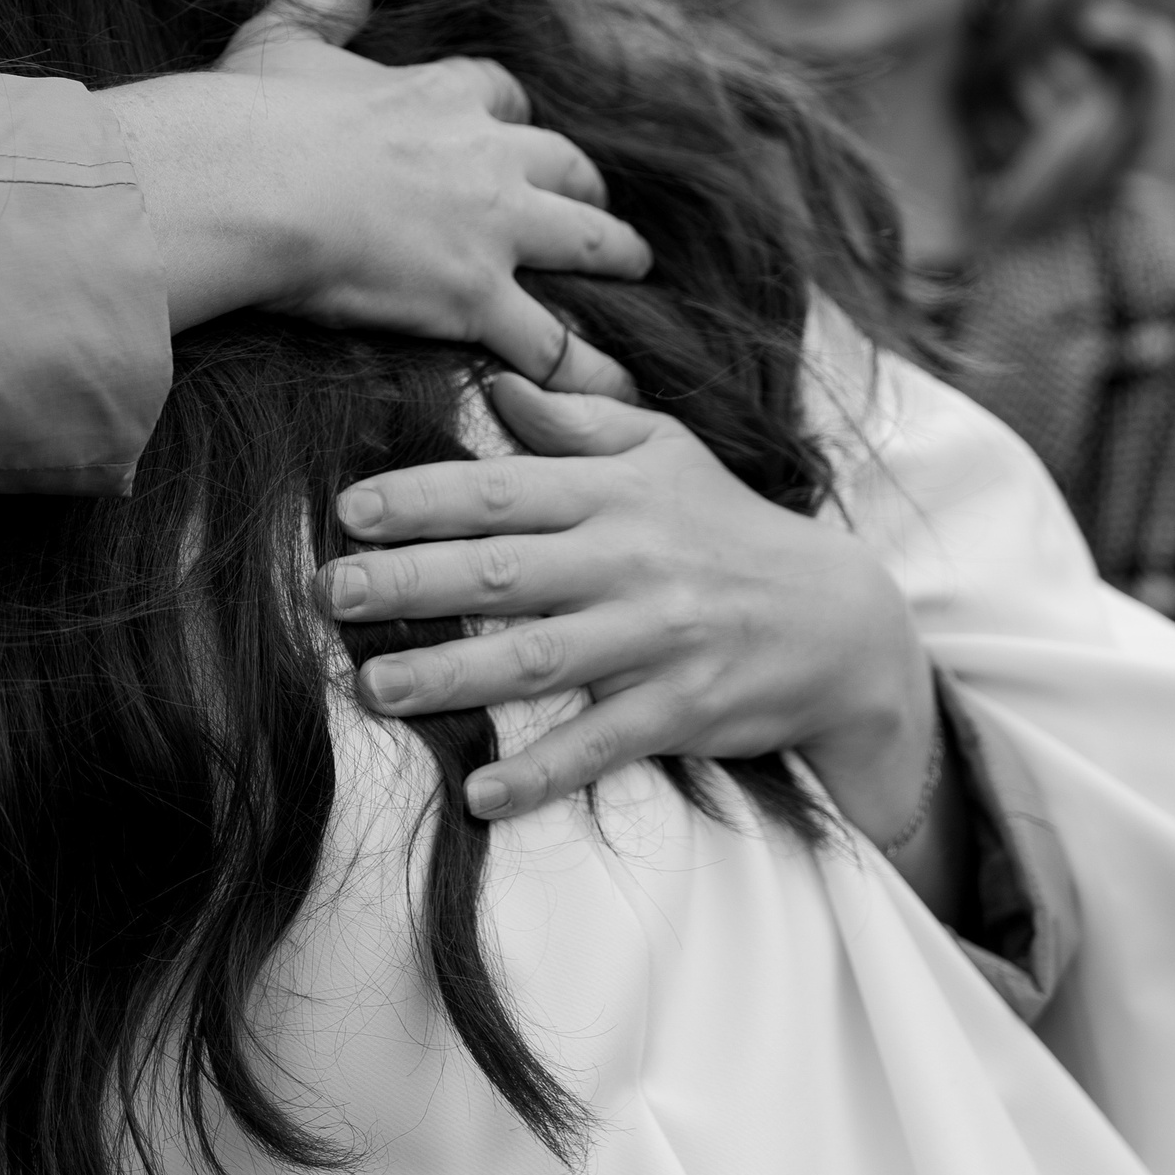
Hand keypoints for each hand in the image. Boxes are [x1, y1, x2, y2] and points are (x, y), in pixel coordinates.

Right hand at [103, 0, 646, 397]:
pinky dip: (586, 366)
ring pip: (587, 242)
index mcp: (442, 92)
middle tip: (595, 203)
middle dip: (586, 183)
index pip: (503, 94)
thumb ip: (320, 9)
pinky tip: (613, 385)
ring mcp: (491, 230)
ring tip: (638, 271)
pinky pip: (552, 341)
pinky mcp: (477, 297)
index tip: (511, 130)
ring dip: (617, 256)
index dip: (512, 116)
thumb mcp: (280, 41)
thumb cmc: (257, 117)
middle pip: (566, 164)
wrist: (255, 186)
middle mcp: (486, 157)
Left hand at [323, 374, 938, 851]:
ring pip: (536, 658)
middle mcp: (630, 560)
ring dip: (449, 675)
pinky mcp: (681, 708)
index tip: (348, 511)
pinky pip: (599, 744)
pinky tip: (479, 793)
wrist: (844, 620)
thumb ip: (581, 418)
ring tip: (374, 686)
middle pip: (502, 571)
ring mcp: (656, 638)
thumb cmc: (728, 526)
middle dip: (408, 581)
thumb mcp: (667, 451)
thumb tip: (497, 381)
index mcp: (616, 493)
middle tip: (329, 593)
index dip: (422, 498)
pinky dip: (540, 772)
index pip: (502, 490)